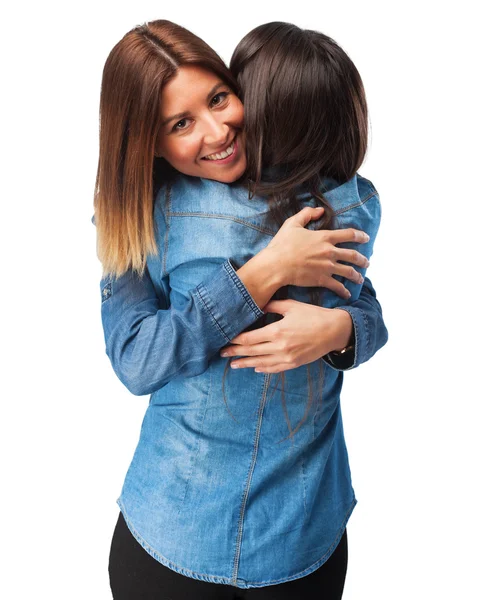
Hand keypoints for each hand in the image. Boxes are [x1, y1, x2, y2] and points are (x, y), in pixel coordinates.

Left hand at [220, 299, 352, 373]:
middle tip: (221, 353)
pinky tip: (255, 368)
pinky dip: (263, 369)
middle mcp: (280, 347)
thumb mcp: (292, 306)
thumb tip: (257, 305)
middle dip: (235, 352)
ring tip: (233, 364)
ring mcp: (287, 357)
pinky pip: (275, 368)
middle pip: (252, 352)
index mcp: (277, 331)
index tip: (225, 339)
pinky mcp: (294, 363)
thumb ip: (272, 306)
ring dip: (245, 364)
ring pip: (261, 363)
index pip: (250, 338)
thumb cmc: (313, 315)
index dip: (235, 340)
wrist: (335, 331)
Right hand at [265, 207, 369, 298]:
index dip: (360, 236)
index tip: (366, 238)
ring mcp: (327, 267)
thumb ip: (307, 214)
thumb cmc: (282, 244)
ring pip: (349, 272)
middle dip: (363, 259)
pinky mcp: (321, 280)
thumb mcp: (292, 223)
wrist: (276, 265)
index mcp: (325, 237)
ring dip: (357, 276)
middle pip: (353, 255)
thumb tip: (320, 210)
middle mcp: (329, 252)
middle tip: (367, 262)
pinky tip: (347, 294)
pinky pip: (337, 286)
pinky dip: (344, 291)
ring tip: (360, 279)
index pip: (349, 235)